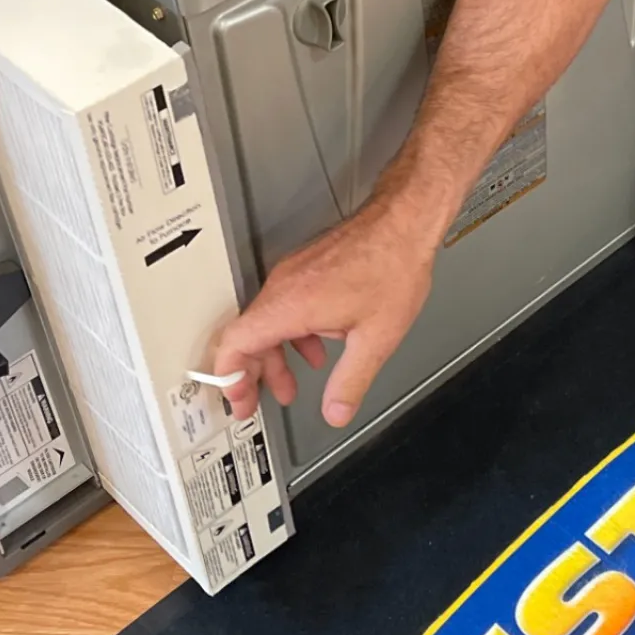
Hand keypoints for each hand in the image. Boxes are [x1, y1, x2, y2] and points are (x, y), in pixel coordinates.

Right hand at [213, 195, 438, 427]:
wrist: (404, 223)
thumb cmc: (392, 267)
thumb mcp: (375, 339)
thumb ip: (350, 382)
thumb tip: (336, 412)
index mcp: (289, 305)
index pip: (235, 344)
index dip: (230, 378)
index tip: (237, 400)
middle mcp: (283, 286)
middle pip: (247, 336)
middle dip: (252, 375)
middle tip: (257, 400)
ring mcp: (292, 274)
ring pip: (267, 322)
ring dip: (276, 356)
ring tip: (290, 384)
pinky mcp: (306, 268)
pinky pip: (284, 306)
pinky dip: (293, 334)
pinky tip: (317, 347)